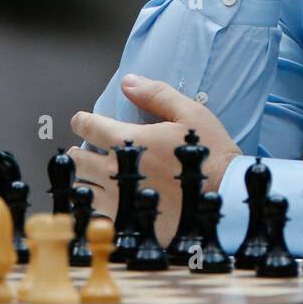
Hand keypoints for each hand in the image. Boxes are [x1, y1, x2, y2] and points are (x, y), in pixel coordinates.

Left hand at [68, 75, 241, 245]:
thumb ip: (156, 95)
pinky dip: (95, 205)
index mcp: (129, 141)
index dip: (82, 121)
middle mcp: (117, 171)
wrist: (224, 198)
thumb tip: (128, 81)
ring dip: (83, 179)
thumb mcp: (190, 114)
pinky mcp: (127, 221)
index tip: (81, 121)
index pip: (90, 127)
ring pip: (83, 189)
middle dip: (79, 152)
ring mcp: (119, 200)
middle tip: (84, 150)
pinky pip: (96, 215)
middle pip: (79, 160)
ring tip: (91, 176)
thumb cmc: (209, 154)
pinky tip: (104, 201)